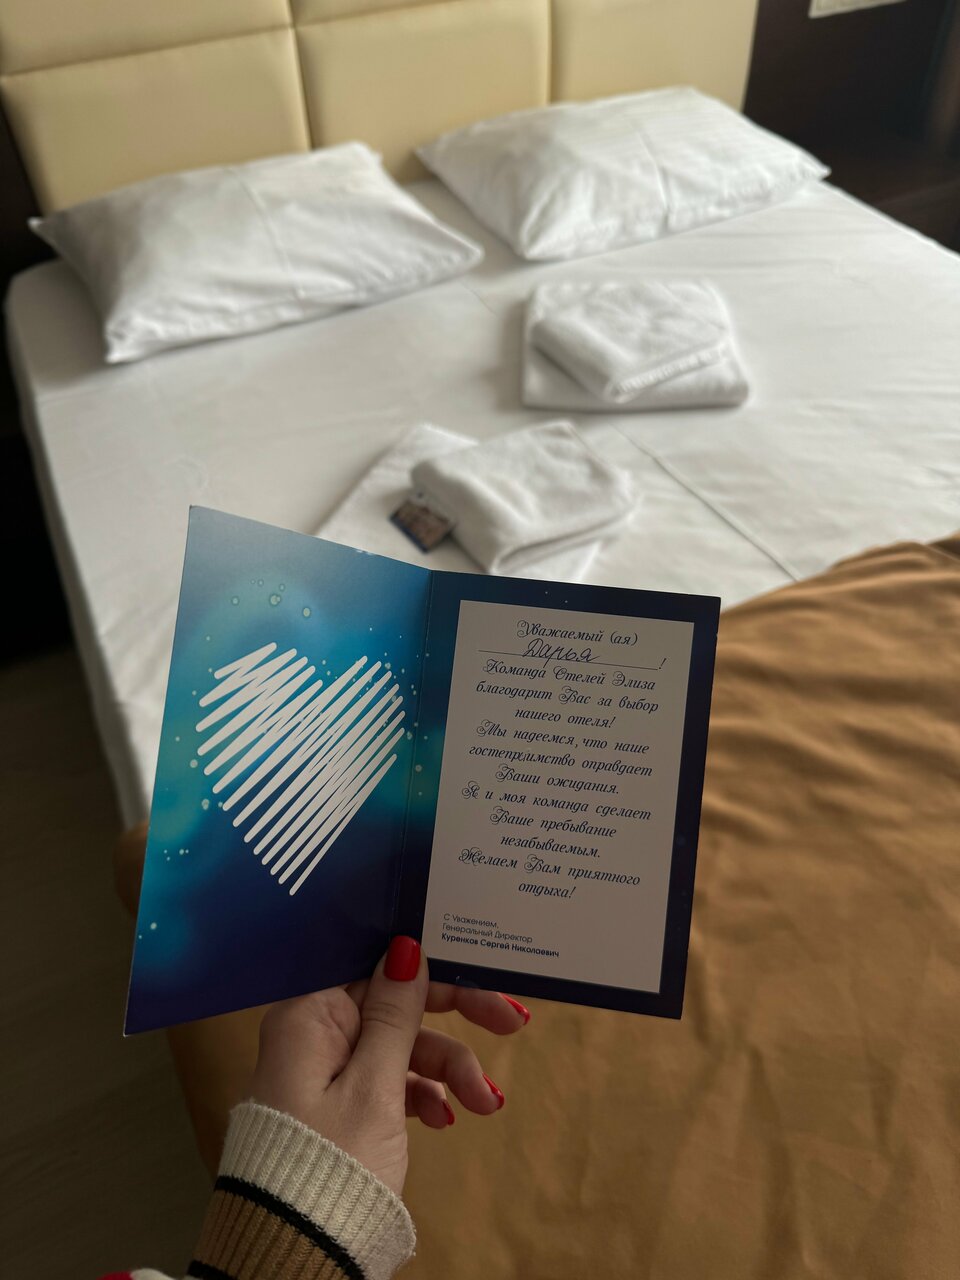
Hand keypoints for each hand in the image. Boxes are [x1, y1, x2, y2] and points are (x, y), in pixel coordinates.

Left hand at [249, 936, 528, 1194]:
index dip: (434, 967)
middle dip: (456, 1021)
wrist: (292, 1259)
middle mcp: (312, 1033)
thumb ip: (394, 1014)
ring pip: (399, 1047)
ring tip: (486, 1105)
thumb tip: (405, 948)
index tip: (484, 975)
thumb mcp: (374, 1086)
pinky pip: (386, 1081)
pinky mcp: (334, 1107)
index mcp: (310, 1014)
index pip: (378, 966)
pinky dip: (420, 1094)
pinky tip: (444, 1118)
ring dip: (446, 1069)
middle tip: (513, 1024)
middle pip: (395, 1005)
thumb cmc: (331, 1165)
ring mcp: (323, 1072)